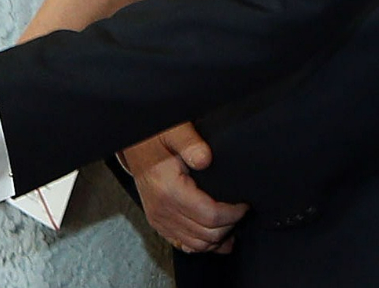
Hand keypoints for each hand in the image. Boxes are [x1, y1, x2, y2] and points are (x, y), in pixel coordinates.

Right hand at [123, 123, 247, 253]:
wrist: (134, 146)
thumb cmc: (155, 139)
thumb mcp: (174, 132)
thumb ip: (191, 144)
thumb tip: (205, 159)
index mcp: (169, 190)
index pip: (210, 215)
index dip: (233, 214)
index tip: (244, 205)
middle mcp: (162, 209)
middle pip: (207, 235)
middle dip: (229, 226)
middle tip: (240, 213)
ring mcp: (159, 219)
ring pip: (197, 245)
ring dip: (218, 238)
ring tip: (231, 224)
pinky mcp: (158, 222)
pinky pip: (183, 245)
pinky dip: (201, 244)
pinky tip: (213, 235)